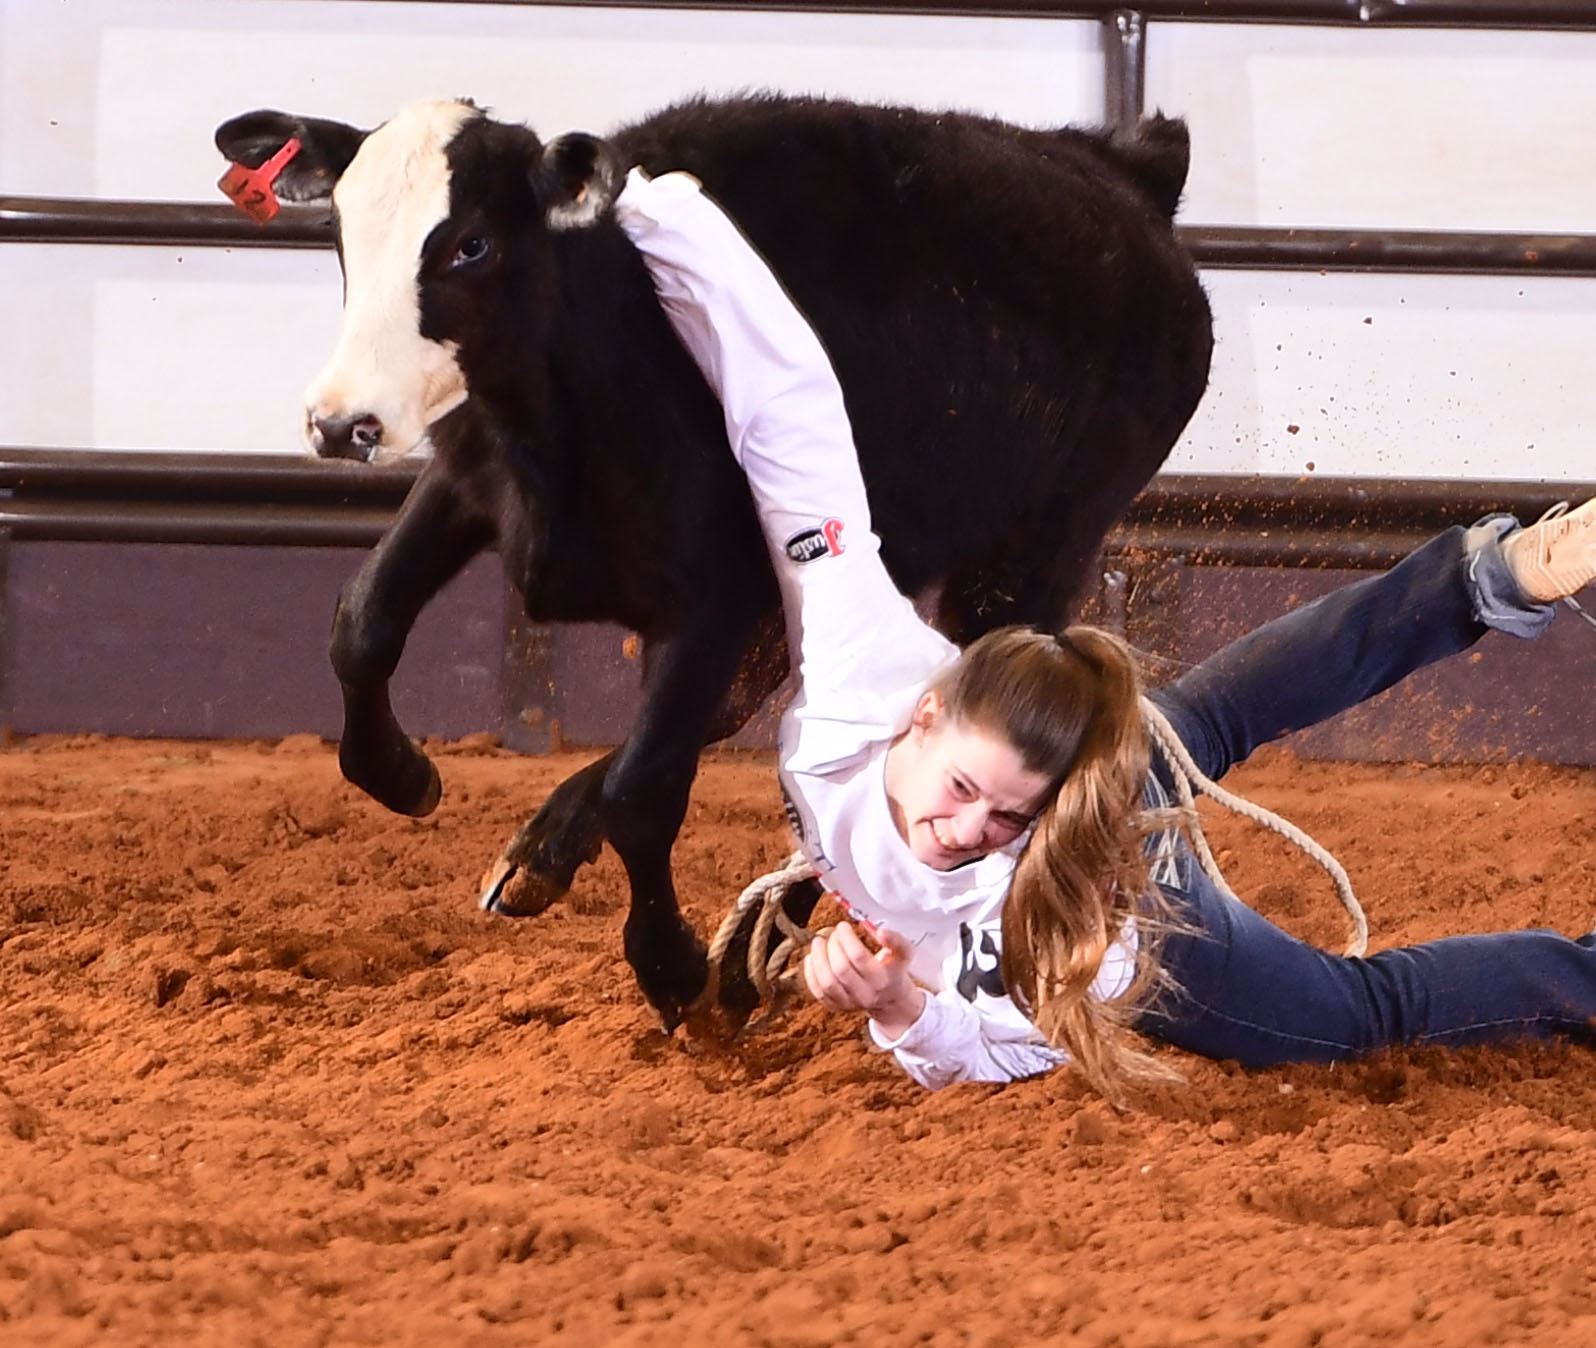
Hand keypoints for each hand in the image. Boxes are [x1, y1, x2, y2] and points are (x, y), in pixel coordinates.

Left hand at [801, 919, 924, 1037]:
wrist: (891, 998)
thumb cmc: (893, 971)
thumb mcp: (904, 954)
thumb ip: (896, 940)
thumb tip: (880, 931)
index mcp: (882, 979)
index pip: (858, 957)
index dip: (846, 938)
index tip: (843, 926)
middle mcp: (866, 994)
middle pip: (841, 969)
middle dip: (833, 945)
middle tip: (833, 933)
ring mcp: (850, 1003)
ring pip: (827, 982)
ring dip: (818, 958)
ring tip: (818, 942)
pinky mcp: (837, 1006)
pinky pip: (819, 992)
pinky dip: (810, 974)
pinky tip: (812, 958)